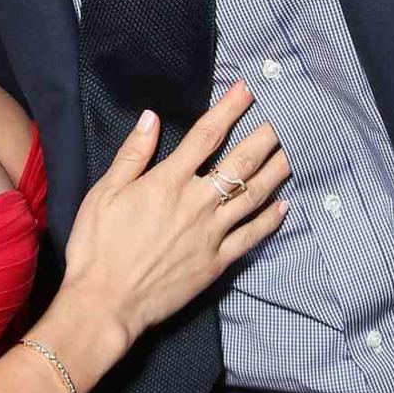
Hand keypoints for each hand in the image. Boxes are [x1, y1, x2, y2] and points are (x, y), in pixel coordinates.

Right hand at [61, 82, 289, 355]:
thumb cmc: (97, 246)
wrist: (105, 302)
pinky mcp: (216, 263)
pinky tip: (284, 206)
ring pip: (253, 197)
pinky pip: (251, 237)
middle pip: (240, 163)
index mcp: (167, 182)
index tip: (248, 89)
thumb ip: (132, 154)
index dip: (230, 109)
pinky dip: (270, 220)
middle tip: (289, 117)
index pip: (206, 136)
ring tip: (296, 151)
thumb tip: (151, 117)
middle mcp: (196, 203)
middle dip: (266, 136)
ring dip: (277, 172)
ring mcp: (210, 234)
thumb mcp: (104, 193)